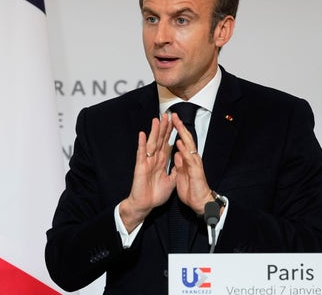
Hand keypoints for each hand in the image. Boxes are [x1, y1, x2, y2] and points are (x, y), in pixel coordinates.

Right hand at [120, 114, 174, 231]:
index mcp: (161, 162)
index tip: (175, 122)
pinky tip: (142, 134)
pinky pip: (141, 154)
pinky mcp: (140, 167)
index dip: (171, 133)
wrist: (145, 205)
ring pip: (152, 143)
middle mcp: (154, 159)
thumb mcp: (171, 182)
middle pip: (160, 140)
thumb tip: (181, 162)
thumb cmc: (155, 195)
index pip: (167, 144)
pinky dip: (142, 144)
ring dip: (154, 131)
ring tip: (157, 119)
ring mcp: (147, 162)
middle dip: (164, 128)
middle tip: (167, 115)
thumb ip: (175, 171)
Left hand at [170, 113, 212, 214]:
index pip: (182, 141)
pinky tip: (179, 142)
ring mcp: (195, 164)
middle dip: (179, 127)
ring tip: (176, 122)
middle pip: (186, 139)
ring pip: (188, 145)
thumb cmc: (192, 190)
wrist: (200, 202)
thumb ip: (180, 164)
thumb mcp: (182, 175)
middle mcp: (192, 159)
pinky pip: (188, 159)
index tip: (170, 121)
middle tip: (173, 115)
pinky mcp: (195, 171)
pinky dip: (183, 150)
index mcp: (188, 160)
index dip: (176, 131)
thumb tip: (177, 155)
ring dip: (182, 133)